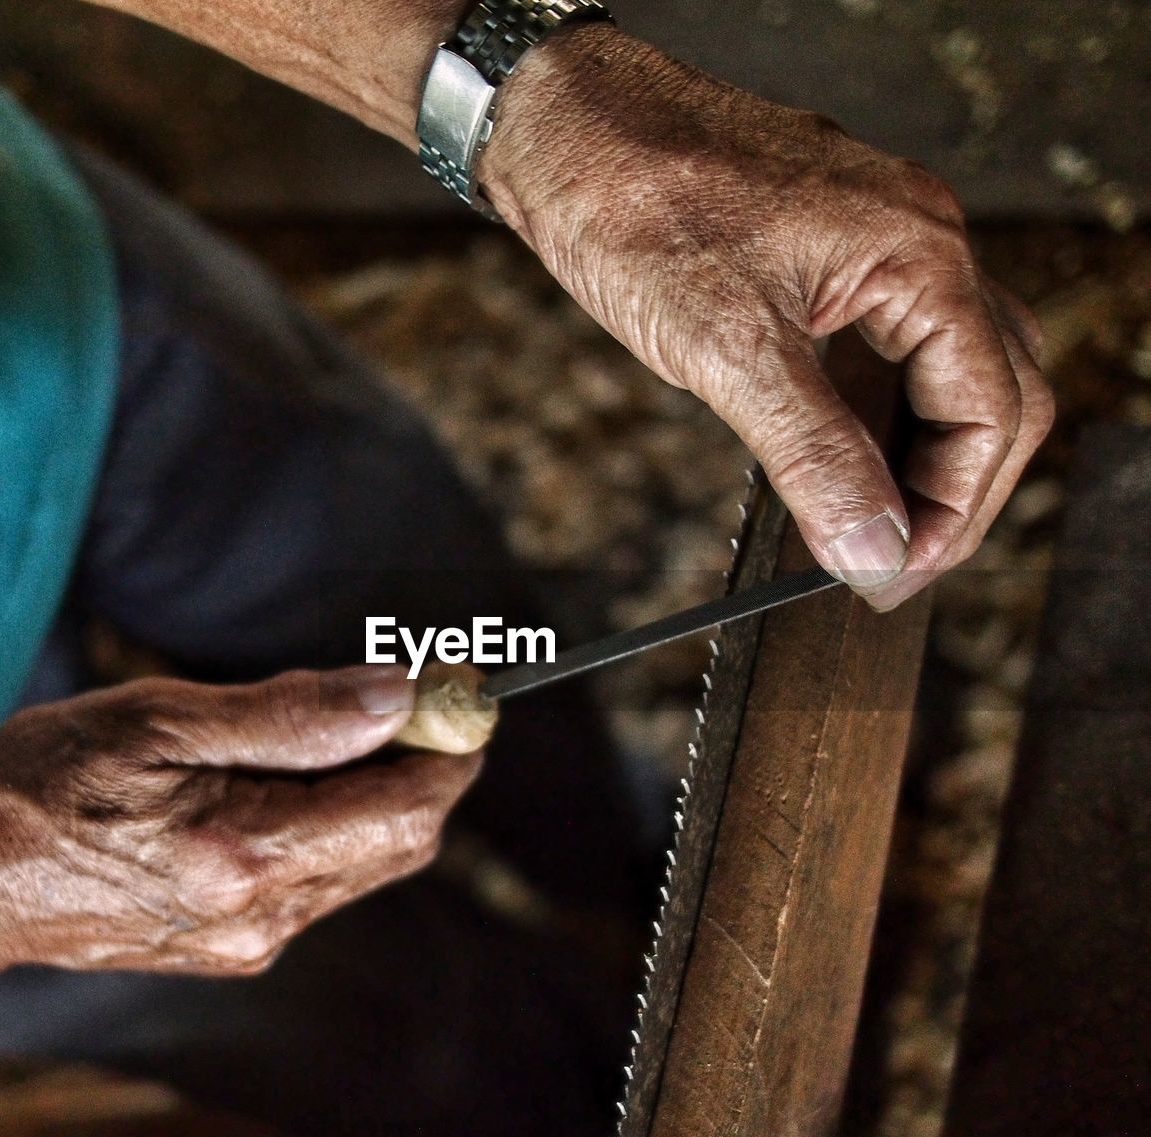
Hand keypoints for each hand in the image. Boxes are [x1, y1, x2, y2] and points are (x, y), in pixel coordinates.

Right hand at [0, 667, 478, 1001]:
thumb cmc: (43, 787)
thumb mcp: (160, 722)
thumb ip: (290, 715)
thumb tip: (395, 696)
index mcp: (248, 857)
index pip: (407, 810)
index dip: (452, 745)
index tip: (464, 685)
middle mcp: (264, 916)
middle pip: (402, 840)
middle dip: (426, 762)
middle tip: (418, 690)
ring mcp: (252, 940)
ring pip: (367, 859)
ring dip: (382, 787)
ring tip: (351, 719)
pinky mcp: (236, 944)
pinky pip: (324, 878)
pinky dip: (339, 818)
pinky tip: (298, 774)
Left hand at [482, 26, 1053, 608]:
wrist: (568, 133)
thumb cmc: (636, 205)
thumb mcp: (729, 350)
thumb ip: (814, 455)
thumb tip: (871, 545)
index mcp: (919, 255)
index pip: (992, 409)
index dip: (954, 511)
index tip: (895, 576)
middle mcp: (920, 240)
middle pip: (996, 390)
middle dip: (955, 491)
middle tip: (893, 566)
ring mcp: (881, 242)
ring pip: (953, 366)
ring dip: (928, 455)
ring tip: (877, 528)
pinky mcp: (835, 251)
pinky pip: (900, 340)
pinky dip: (887, 411)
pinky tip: (850, 454)